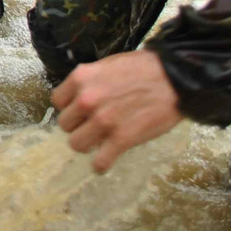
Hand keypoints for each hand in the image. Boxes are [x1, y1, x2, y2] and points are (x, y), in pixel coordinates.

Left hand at [51, 49, 182, 172]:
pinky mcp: (121, 139)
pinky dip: (100, 165)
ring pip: (76, 144)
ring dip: (87, 144)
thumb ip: (90, 82)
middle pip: (65, 124)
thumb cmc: (142, 68)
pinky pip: (100, 161)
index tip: (80, 110)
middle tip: (92, 125)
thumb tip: (79, 97)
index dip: (69, 107)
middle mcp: (86, 100)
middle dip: (78, 125)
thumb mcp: (107, 66)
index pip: (57, 101)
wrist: (173, 78)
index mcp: (81, 78)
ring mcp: (103, 121)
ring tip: (98, 142)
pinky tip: (104, 163)